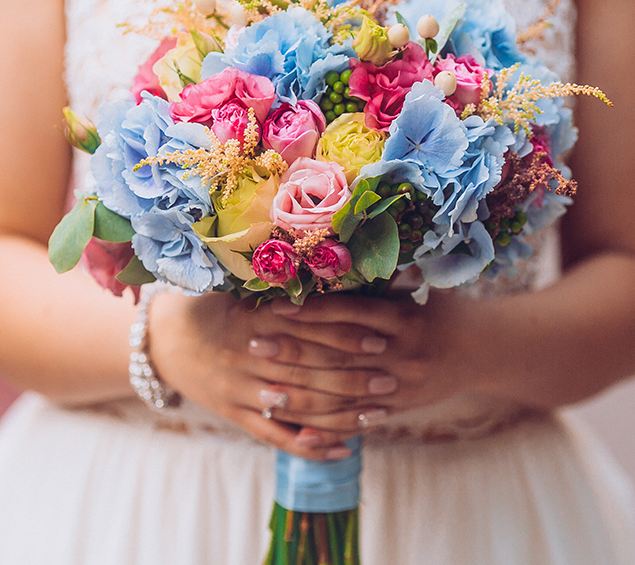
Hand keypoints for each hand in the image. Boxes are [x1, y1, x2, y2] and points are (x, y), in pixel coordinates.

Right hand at [148, 291, 399, 459]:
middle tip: (392, 378)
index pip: (305, 330)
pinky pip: (276, 437)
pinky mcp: (235, 416)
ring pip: (298, 409)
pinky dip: (309, 446)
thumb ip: (276, 285)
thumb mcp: (234, 288)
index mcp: (251, 321)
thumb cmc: (209, 308)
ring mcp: (240, 392)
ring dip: (340, 414)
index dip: (343, 334)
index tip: (380, 336)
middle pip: (307, 372)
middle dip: (352, 377)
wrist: (159, 341)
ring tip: (379, 414)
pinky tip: (343, 450)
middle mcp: (247, 358)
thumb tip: (328, 268)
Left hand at [263, 291, 483, 442]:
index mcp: (405, 318)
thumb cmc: (444, 310)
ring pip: (343, 395)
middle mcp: (401, 354)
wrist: (484, 351)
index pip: (349, 314)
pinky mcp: (399, 409)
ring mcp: (400, 387)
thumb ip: (383, 279)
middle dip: (292, 352)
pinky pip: (358, 422)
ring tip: (263, 392)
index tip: (274, 306)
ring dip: (301, 396)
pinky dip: (327, 428)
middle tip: (252, 346)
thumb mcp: (421, 288)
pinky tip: (298, 431)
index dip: (310, 310)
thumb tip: (338, 255)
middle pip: (338, 356)